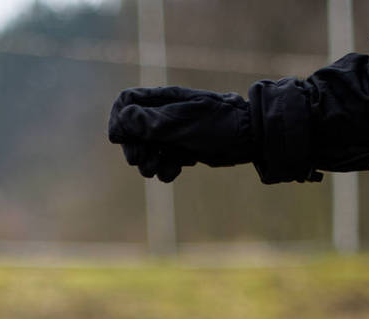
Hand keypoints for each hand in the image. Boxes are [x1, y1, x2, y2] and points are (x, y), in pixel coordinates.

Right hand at [108, 85, 253, 181]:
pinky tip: (184, 165)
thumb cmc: (217, 124)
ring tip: (165, 164)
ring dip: (151, 164)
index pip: (125, 103)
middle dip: (134, 150)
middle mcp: (163, 115)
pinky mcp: (181, 150)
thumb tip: (122, 119)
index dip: (118, 121)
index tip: (120, 138)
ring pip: (146, 153)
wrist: (249, 137)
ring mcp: (172, 134)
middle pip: (131, 133)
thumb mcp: (181, 123)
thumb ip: (150, 122)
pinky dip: (168, 169)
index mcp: (161, 99)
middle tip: (141, 160)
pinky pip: (163, 164)